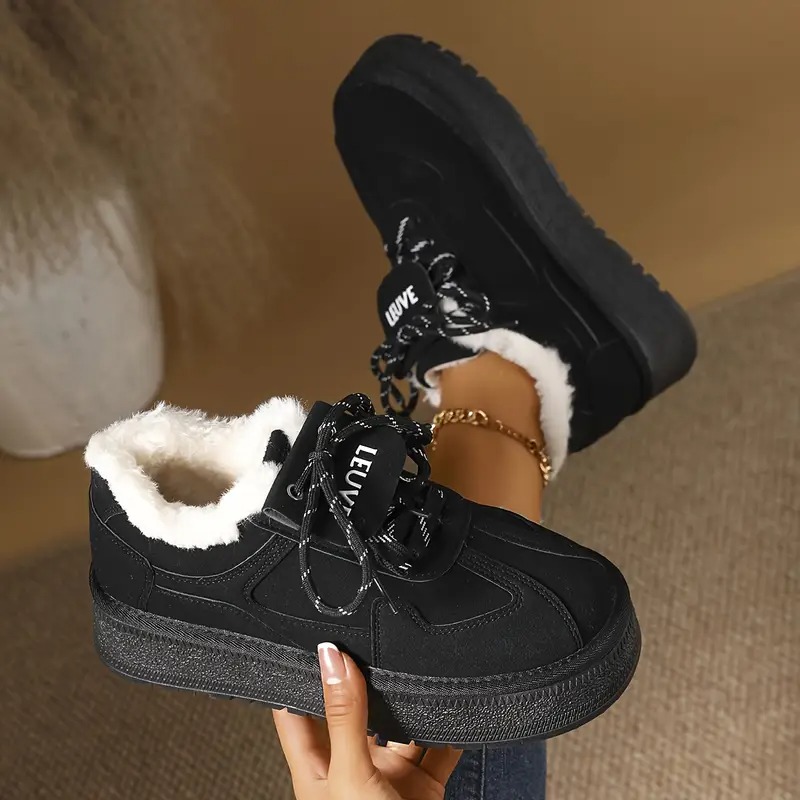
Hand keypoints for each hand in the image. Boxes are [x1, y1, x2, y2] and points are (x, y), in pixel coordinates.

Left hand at [273, 643, 460, 799]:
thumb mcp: (350, 776)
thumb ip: (343, 717)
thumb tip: (330, 659)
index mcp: (316, 769)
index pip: (295, 712)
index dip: (297, 675)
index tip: (306, 636)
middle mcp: (351, 768)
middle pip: (353, 711)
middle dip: (365, 680)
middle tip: (373, 640)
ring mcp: (387, 776)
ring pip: (398, 725)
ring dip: (410, 702)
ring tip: (416, 669)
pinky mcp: (423, 786)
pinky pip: (437, 747)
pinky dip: (447, 727)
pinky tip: (451, 706)